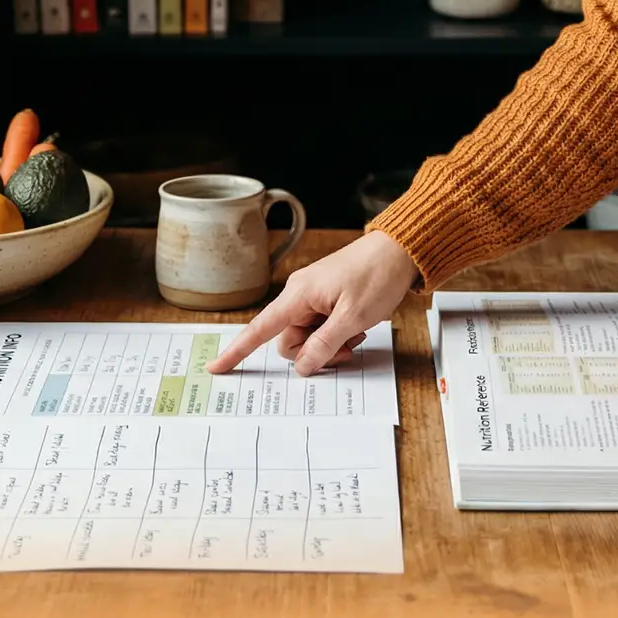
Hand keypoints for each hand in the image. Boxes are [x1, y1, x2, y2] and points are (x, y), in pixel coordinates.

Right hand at [206, 230, 417, 375]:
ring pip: (308, 337)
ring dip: (330, 345)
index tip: (217, 367)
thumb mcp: (353, 318)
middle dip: (313, 353)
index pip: (260, 328)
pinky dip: (337, 334)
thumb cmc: (376, 275)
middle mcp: (300, 295)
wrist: (400, 250)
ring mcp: (314, 297)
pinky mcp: (328, 299)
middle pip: (289, 340)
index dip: (237, 351)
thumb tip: (302, 367)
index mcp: (299, 295)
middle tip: (345, 349)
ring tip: (356, 334)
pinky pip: (322, 327)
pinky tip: (357, 327)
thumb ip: (325, 345)